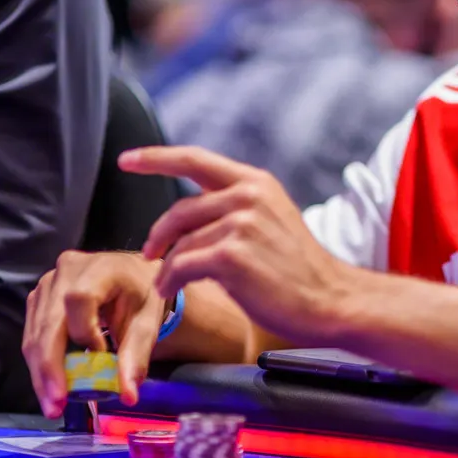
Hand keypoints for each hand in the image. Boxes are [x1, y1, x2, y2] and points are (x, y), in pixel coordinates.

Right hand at [22, 251, 165, 417]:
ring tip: (53, 404)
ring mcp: (48, 284)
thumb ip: (137, 356)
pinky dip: (41, 363)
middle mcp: (67, 271)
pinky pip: (33, 334)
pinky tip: (50, 386)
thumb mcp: (148, 321)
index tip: (100, 357)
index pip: (80, 299)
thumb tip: (128, 396)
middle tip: (57, 406)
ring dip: (41, 372)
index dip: (84, 332)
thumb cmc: (143, 294)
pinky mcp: (39, 299)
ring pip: (35, 333)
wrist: (134, 276)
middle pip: (49, 322)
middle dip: (50, 368)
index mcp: (100, 268)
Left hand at [121, 146, 351, 346]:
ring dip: (165, 267)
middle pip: (179, 209)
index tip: (127, 159)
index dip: (155, 157)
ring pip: (179, 243)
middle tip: (150, 254)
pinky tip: (172, 291)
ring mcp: (241, 224)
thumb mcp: (270, 222)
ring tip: (167, 283)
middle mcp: (249, 196)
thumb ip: (234, 209)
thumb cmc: (298, 270)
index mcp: (257, 183)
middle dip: (158, 235)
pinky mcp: (232, 255)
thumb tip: (186, 221)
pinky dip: (169, 281)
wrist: (329, 300)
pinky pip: (180, 266)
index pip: (195, 159)